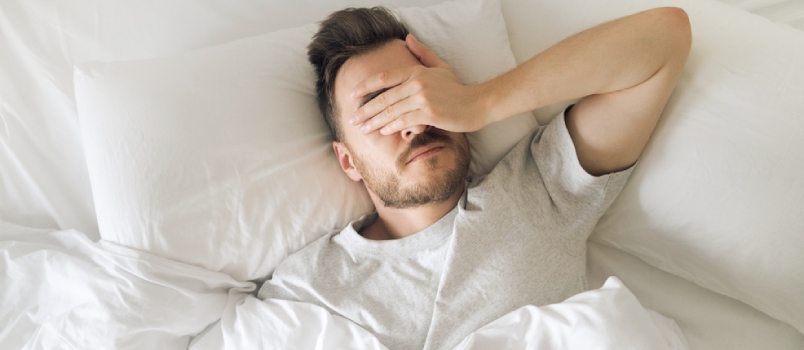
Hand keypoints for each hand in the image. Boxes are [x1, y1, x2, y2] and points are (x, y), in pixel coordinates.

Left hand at [349, 34, 488, 134]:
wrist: (477, 103)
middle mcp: (417, 83)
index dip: (366, 86)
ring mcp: (422, 99)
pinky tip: (382, 131)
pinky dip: (391, 127)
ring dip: (374, 122)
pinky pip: (404, 121)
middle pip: (384, 98)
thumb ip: (422, 53)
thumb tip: (407, 37)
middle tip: (352, 118)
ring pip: (391, 112)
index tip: (352, 94)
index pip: (384, 78)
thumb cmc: (457, 88)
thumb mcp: (440, 67)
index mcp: (416, 72)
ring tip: (362, 128)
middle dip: (365, 110)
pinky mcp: (428, 114)